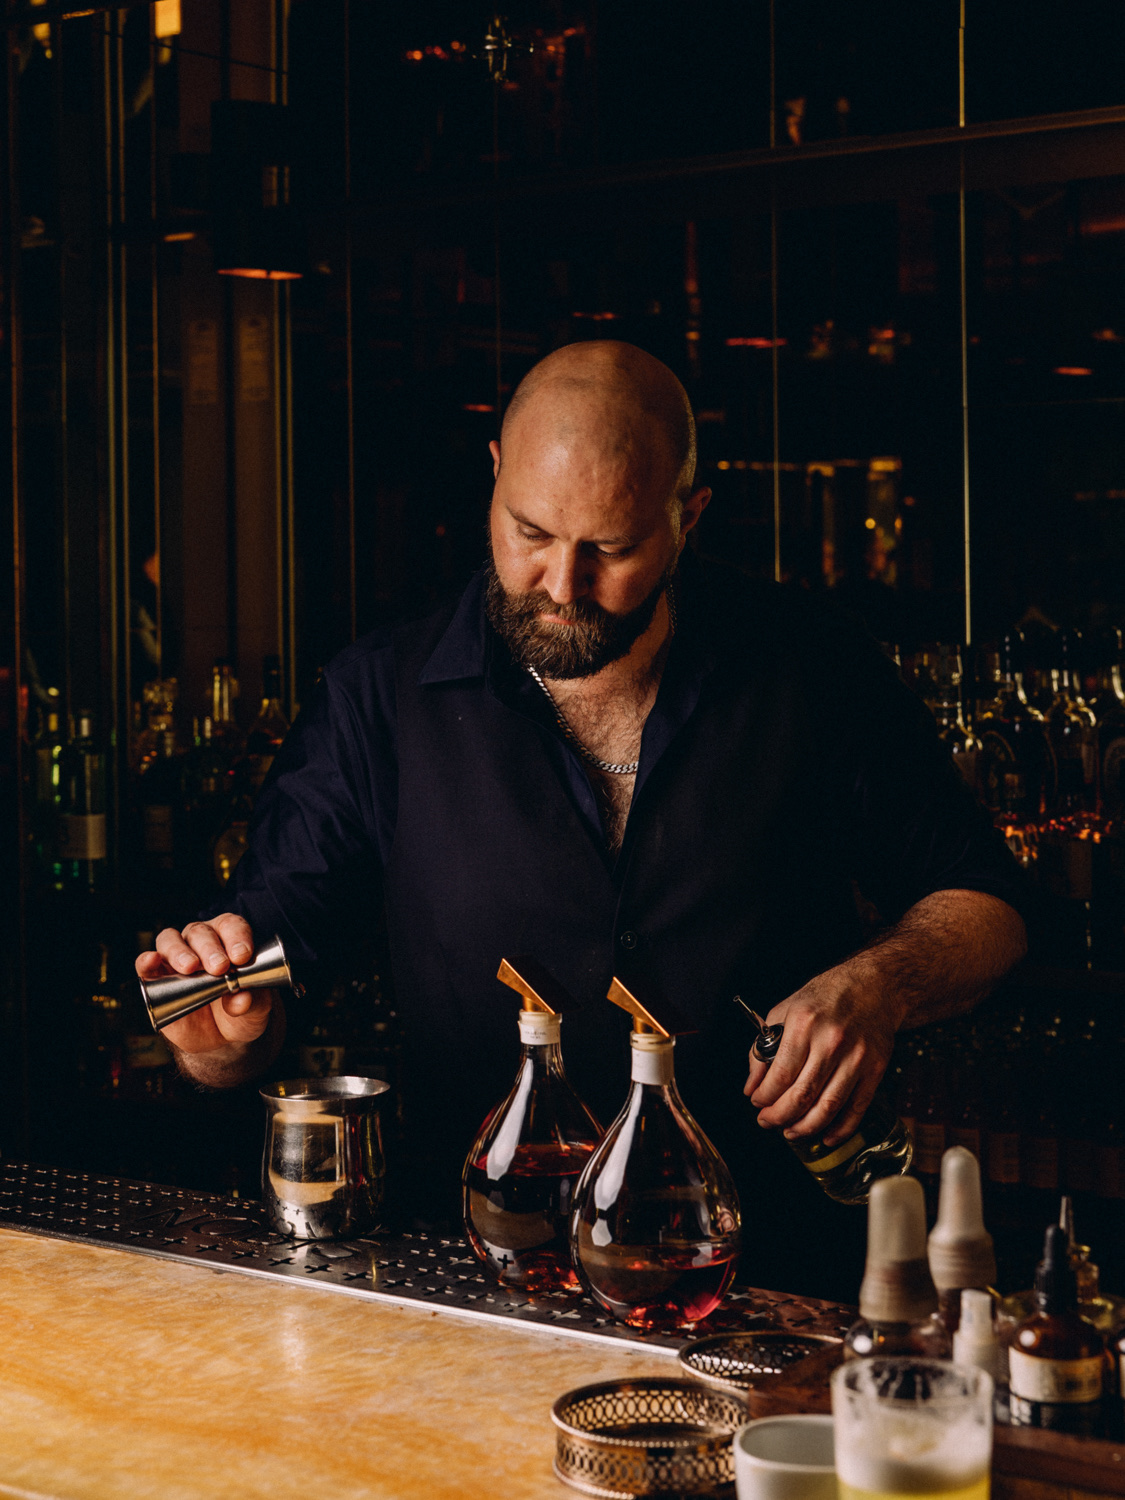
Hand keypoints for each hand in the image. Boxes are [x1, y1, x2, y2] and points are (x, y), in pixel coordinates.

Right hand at [135, 915, 276, 1055]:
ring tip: (190, 968)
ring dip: (180, 952)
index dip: (237, 937)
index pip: (231, 926)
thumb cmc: (241, 1012)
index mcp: (229, 940)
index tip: (242, 956)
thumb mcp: (256, 1009)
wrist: (221, 1039)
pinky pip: (146, 964)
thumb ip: (253, 1001)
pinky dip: (146, 960)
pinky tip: (152, 960)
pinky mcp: (156, 978)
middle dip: (210, 949)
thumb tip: (242, 998)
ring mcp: (176, 957)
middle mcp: (201, 942)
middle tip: (220, 967)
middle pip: (201, 933)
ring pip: (170, 940)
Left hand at [742, 959, 903, 1146]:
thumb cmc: (825, 997)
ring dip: (805, 1128)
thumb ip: (763, 1049)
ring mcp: (857, 1058)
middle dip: (779, 1116)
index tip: (756, 1102)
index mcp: (805, 1024)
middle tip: (768, 1121)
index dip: (764, 1096)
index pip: (780, 1074)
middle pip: (802, 1095)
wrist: (873, 986)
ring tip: (790, 1132)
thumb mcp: (785, 1011)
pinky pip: (857, 1108)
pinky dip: (840, 1129)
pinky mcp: (875, 1069)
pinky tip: (825, 1136)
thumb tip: (752, 1087)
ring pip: (828, 1107)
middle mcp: (831, 1042)